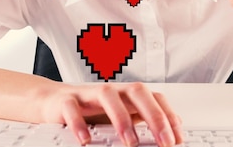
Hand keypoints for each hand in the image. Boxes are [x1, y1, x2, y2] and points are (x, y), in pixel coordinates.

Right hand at [40, 81, 182, 146]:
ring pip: (108, 96)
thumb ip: (145, 117)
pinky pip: (73, 108)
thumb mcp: (122, 113)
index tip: (178, 139)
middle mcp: (112, 90)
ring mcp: (89, 94)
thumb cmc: (91, 109)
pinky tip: (86, 140)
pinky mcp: (66, 101)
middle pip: (137, 92)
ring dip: (121, 118)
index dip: (169, 116)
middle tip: (164, 141)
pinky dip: (79, 124)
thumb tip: (175, 125)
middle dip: (154, 116)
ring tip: (130, 142)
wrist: (54, 101)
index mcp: (127, 94)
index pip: (154, 98)